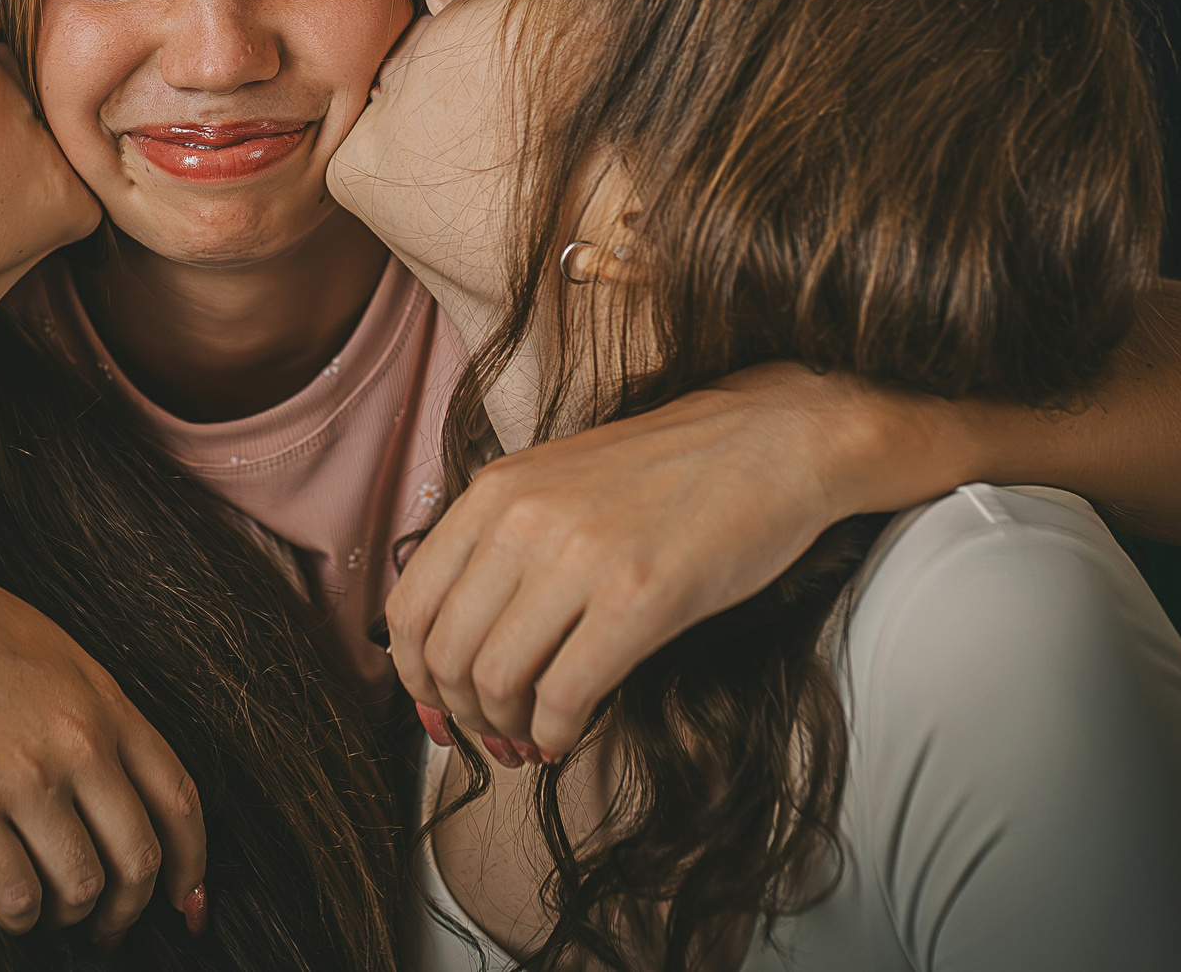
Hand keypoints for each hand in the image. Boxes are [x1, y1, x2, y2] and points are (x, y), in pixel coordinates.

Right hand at [0, 505, 204, 942]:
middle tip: (109, 928)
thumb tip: (119, 784)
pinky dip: (19, 917)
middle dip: (130, 910)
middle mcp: (79, 744)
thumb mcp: (55, 654)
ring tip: (51, 916)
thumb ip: (95, 715)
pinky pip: (16, 894)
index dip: (191, 866)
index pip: (179, 802)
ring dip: (71, 916)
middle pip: (139, 859)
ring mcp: (24, 779)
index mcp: (106, 703)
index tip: (185, 901)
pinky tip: (8, 909)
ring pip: (81, 886)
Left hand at [385, 363, 942, 762]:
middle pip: (446, 654)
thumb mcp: (556, 484)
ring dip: (507, 728)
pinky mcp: (641, 598)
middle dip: (462, 714)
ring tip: (530, 737)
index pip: (409, 606)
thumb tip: (452, 643)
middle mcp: (523, 520)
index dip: (414, 677)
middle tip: (493, 734)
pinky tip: (568, 736)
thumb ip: (498, 546)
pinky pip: (565, 694)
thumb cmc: (667, 474)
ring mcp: (580, 557)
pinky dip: (555, 733)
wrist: (771, 443)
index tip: (439, 708)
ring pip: (495, 680)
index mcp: (494, 491)